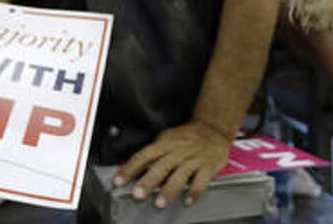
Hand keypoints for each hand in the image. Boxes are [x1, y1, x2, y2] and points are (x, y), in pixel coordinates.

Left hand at [112, 121, 231, 208]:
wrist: (213, 129)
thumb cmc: (187, 137)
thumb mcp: (167, 139)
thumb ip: (153, 155)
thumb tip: (134, 171)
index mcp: (164, 144)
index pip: (143, 156)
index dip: (130, 169)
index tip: (118, 181)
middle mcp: (177, 152)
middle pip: (161, 166)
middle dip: (148, 181)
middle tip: (137, 194)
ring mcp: (193, 159)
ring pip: (180, 174)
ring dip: (169, 190)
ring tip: (160, 203)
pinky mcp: (208, 166)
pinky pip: (201, 180)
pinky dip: (194, 191)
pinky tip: (188, 200)